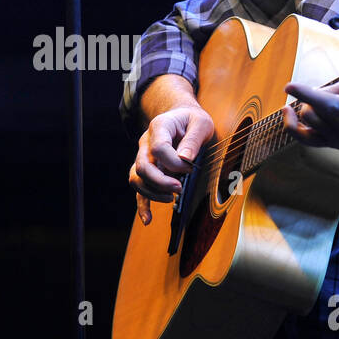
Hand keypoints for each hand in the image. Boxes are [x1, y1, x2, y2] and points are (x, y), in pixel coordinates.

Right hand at [129, 104, 214, 225]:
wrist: (182, 118)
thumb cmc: (192, 121)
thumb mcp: (201, 123)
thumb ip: (193, 139)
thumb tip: (185, 160)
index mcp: (159, 127)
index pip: (158, 149)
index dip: (174, 162)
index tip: (190, 168)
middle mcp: (145, 143)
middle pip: (143, 166)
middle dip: (161, 181)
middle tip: (180, 188)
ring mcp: (143, 157)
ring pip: (137, 179)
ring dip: (152, 192)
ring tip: (171, 199)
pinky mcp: (146, 170)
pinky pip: (139, 188)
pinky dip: (142, 205)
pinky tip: (148, 220)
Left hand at [281, 79, 338, 183]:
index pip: (331, 105)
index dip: (309, 94)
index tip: (291, 85)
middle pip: (318, 106)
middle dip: (329, 89)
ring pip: (310, 119)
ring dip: (315, 101)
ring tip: (338, 94)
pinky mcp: (337, 145)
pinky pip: (306, 139)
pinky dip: (293, 126)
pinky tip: (287, 110)